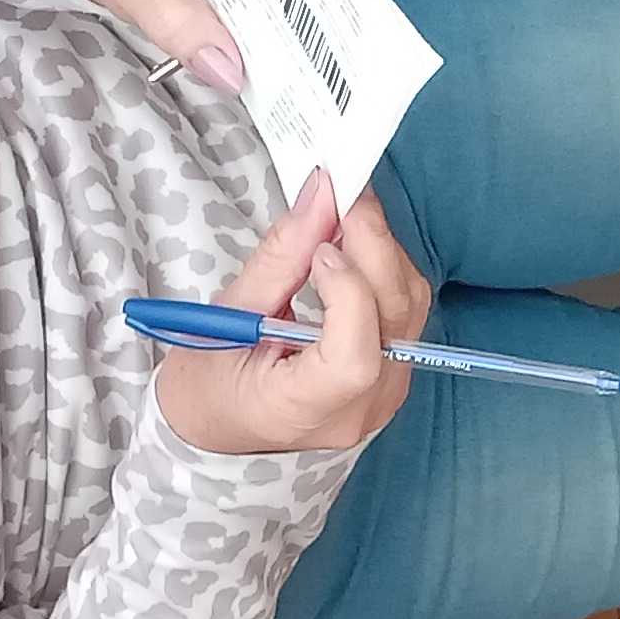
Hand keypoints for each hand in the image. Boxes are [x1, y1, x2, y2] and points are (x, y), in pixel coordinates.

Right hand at [157, 173, 431, 457]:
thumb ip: (281, 257)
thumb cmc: (209, 382)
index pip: (355, 358)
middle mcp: (358, 410)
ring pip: (410, 307)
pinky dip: (385, 269)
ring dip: (382, 251)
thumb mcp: (227, 317)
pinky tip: (351, 248)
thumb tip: (321, 196)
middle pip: (394, 319)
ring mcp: (385, 395)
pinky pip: (408, 312)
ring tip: (340, 218)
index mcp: (304, 410)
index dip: (349, 293)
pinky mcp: (394, 375)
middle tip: (341, 194)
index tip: (319, 246)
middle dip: (373, 245)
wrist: (219, 424)